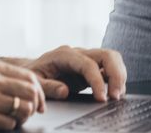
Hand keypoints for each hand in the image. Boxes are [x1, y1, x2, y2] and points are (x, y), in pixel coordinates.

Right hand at [0, 58, 45, 131]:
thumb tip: (28, 86)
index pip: (29, 76)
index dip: (40, 91)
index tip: (40, 102)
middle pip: (31, 91)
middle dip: (36, 105)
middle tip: (32, 114)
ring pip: (23, 108)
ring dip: (24, 118)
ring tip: (16, 121)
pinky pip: (9, 123)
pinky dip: (10, 127)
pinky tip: (1, 126)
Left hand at [3, 45, 126, 101]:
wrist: (31, 69)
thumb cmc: (32, 75)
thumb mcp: (35, 82)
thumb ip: (48, 86)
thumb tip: (65, 91)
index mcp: (64, 54)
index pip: (88, 64)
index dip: (97, 81)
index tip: (101, 98)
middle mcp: (78, 53)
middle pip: (106, 55)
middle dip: (116, 74)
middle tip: (116, 95)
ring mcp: (86, 58)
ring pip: (112, 58)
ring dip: (119, 75)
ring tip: (117, 95)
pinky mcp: (91, 66)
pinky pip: (109, 67)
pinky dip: (116, 78)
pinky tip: (115, 91)